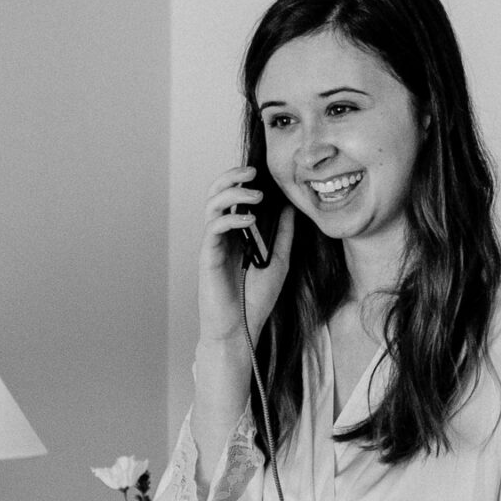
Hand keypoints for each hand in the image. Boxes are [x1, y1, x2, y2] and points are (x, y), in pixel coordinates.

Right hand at [198, 163, 294, 353]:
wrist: (240, 329)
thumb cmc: (255, 299)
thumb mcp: (279, 261)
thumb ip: (284, 234)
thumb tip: (292, 207)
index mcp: (237, 233)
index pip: (234, 197)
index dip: (243, 181)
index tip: (263, 173)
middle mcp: (222, 235)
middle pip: (217, 194)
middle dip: (232, 177)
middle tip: (253, 171)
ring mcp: (213, 245)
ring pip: (212, 206)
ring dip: (233, 194)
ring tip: (256, 195)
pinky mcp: (208, 257)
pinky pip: (213, 229)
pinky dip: (230, 219)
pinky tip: (249, 220)